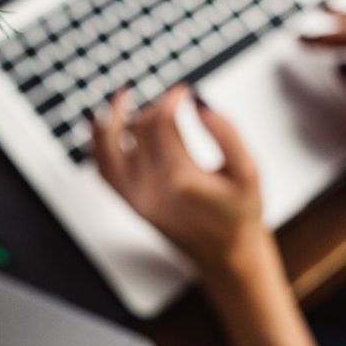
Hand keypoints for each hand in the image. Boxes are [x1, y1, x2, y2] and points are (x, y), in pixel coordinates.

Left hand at [92, 85, 267, 273]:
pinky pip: (102, 170)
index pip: (162, 122)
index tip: (184, 90)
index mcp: (181, 178)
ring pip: (108, 147)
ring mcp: (135, 197)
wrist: (226, 255)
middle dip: (154, 107)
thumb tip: (199, 103)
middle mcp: (151, 188)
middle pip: (139, 129)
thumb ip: (228, 133)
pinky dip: (98, 146)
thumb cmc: (240, 212)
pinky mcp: (130, 203)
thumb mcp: (248, 171)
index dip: (171, 98)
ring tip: (121, 96)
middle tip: (173, 101)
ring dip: (112, 118)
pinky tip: (104, 127)